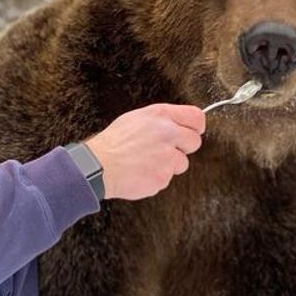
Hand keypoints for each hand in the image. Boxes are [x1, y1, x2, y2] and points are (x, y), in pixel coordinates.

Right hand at [85, 103, 204, 199]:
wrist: (98, 166)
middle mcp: (167, 134)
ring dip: (168, 166)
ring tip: (147, 162)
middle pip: (195, 142)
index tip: (192, 132)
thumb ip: (160, 121)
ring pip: (182, 164)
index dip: (196, 127)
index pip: (196, 117)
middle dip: (183, 148)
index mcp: (160, 116)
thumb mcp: (135, 119)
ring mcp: (167, 156)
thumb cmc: (113, 143)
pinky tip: (141, 172)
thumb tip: (177, 125)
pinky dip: (156, 178)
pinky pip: (167, 179)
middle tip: (164, 151)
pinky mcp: (163, 177)